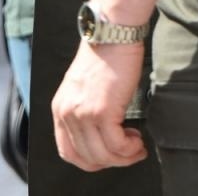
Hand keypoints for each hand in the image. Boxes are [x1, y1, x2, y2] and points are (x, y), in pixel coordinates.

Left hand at [52, 40, 147, 171]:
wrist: (112, 35)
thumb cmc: (104, 57)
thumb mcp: (83, 88)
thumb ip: (84, 112)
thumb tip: (102, 139)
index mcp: (60, 108)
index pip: (67, 152)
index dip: (90, 162)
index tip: (109, 158)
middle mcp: (67, 113)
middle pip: (87, 158)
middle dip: (112, 162)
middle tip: (129, 153)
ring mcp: (83, 113)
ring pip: (103, 155)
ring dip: (125, 157)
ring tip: (136, 145)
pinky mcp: (102, 111)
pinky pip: (117, 145)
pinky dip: (130, 148)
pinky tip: (137, 138)